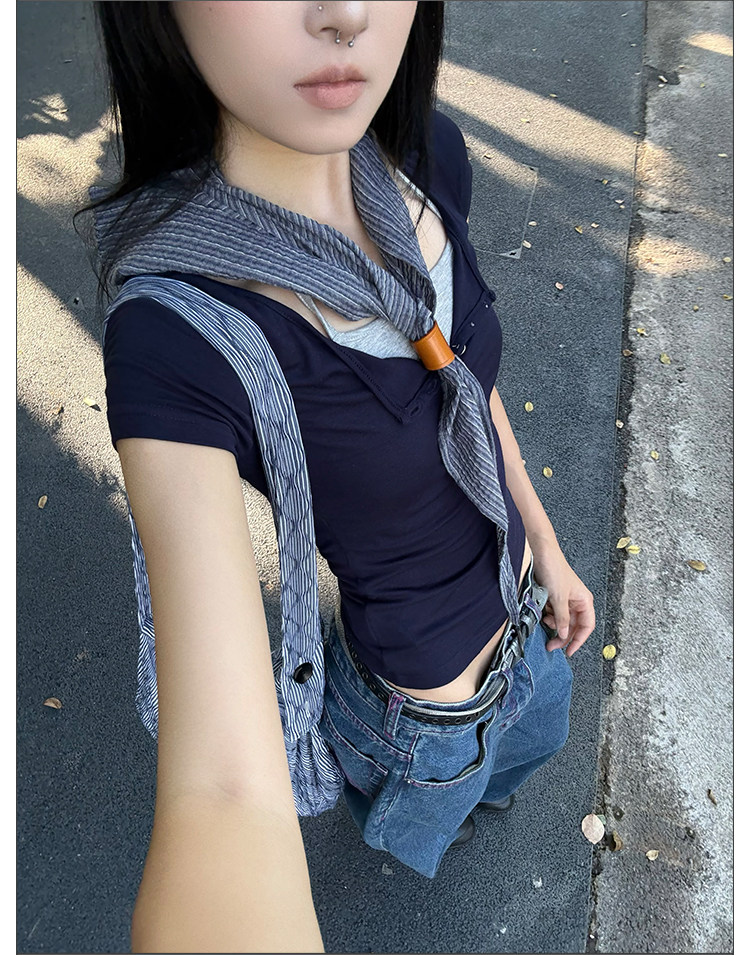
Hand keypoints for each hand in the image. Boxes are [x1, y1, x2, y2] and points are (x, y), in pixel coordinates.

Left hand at [530, 539, 594, 655]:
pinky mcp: (553, 596)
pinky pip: (552, 613)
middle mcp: (577, 602)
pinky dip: (547, 615)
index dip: (578, 640)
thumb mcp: (558, 598)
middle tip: (551, 646)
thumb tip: (563, 635)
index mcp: (584, 601)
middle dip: (562, 636)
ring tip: (545, 619)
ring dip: (553, 624)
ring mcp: (565, 599)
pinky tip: (542, 611)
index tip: (568, 652)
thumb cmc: (554, 570)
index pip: (586, 627)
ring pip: (561, 620)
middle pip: (572, 626)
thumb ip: (562, 619)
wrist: (541, 554)